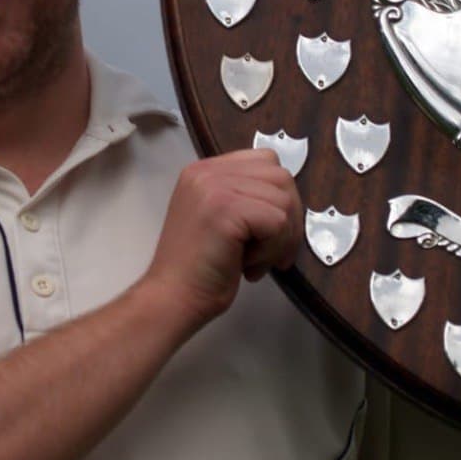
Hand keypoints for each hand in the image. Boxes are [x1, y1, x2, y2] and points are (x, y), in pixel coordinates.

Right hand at [143, 150, 301, 321]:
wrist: (172, 298)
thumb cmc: (198, 270)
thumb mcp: (219, 218)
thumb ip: (243, 198)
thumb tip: (288, 200)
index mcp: (204, 171)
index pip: (266, 161)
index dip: (278, 199)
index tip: (268, 232)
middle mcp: (207, 171)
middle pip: (280, 177)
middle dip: (288, 219)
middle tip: (271, 253)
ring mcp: (215, 187)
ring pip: (283, 200)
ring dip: (280, 238)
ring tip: (253, 261)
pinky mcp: (225, 208)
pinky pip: (277, 221)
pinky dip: (272, 249)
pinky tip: (248, 265)